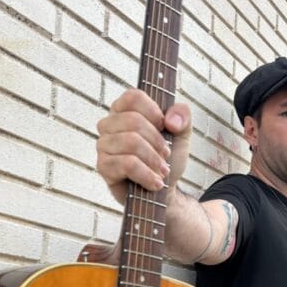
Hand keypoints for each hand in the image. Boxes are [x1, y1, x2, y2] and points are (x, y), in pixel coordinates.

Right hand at [96, 89, 191, 203]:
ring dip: (153, 159)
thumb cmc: (167, 158)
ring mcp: (104, 145)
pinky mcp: (103, 166)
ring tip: (162, 170)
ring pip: (130, 142)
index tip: (165, 126)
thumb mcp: (182, 134)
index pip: (132, 97)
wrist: (163, 189)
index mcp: (125, 110)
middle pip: (133, 121)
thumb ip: (183, 116)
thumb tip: (170, 120)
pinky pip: (126, 164)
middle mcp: (110, 124)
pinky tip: (154, 182)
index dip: (153, 111)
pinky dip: (146, 174)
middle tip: (166, 155)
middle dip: (157, 141)